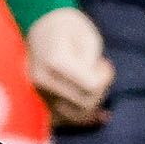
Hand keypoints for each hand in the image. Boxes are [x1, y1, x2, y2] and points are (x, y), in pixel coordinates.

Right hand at [24, 6, 113, 126]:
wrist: (41, 24)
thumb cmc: (68, 26)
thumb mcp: (88, 36)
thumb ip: (93, 62)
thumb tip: (95, 87)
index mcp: (55, 61)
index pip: (91, 86)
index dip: (105, 77)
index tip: (105, 64)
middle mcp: (43, 80)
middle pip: (84, 103)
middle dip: (100, 90)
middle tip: (99, 71)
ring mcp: (38, 92)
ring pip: (75, 115)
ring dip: (92, 103)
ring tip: (93, 84)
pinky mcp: (39, 99)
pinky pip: (64, 119)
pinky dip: (82, 119)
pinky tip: (100, 117)